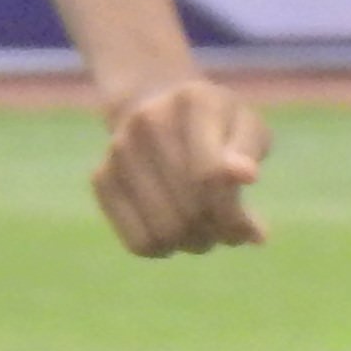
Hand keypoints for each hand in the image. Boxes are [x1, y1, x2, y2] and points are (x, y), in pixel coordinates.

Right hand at [93, 77, 271, 256]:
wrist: (160, 108)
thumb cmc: (217, 127)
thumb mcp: (246, 128)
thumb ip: (248, 151)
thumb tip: (246, 175)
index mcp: (194, 101)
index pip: (210, 176)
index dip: (233, 213)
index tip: (249, 223)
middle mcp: (148, 121)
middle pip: (190, 208)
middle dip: (219, 231)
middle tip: (229, 229)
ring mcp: (119, 149)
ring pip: (166, 232)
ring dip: (195, 242)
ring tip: (207, 229)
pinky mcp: (101, 178)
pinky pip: (140, 242)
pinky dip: (166, 249)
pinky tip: (178, 234)